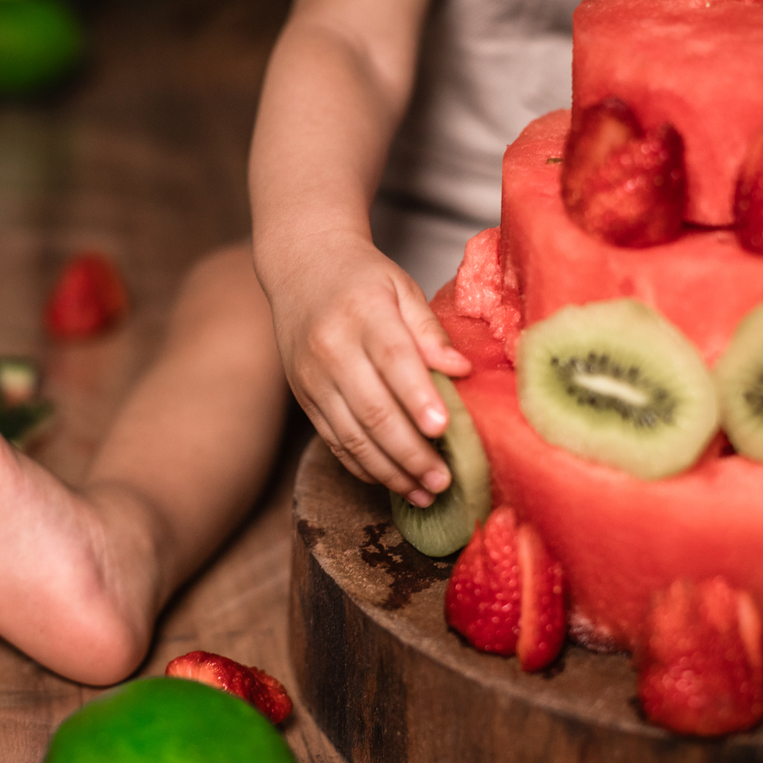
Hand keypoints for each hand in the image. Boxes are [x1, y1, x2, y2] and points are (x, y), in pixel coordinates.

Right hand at [263, 234, 470, 505]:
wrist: (301, 268)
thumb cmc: (362, 279)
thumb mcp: (401, 288)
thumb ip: (430, 331)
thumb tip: (461, 370)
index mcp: (363, 315)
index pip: (393, 361)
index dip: (418, 398)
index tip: (444, 429)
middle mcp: (331, 350)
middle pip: (373, 410)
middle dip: (411, 452)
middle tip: (444, 480)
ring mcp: (313, 379)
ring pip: (352, 436)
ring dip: (390, 471)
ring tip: (424, 493)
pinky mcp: (304, 398)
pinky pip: (334, 441)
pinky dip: (363, 466)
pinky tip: (391, 481)